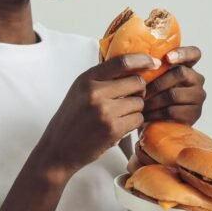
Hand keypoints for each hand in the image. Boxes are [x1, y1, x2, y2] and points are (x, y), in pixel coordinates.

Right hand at [35, 53, 158, 179]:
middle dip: (139, 91)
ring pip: (139, 102)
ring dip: (135, 110)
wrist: (57, 150)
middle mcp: (95, 92)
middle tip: (130, 99)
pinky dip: (133, 124)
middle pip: (137, 82)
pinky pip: (138, 119)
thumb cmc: (71, 120)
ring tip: (119, 117)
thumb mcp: (80, 92)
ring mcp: (105, 111)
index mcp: (87, 79)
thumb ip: (102, 79)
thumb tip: (133, 68)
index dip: (142, 60)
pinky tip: (120, 127)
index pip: (122, 62)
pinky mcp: (113, 129)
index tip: (154, 62)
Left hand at [142, 46, 206, 124]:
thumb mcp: (153, 79)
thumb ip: (152, 68)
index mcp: (188, 66)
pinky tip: (146, 116)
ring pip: (174, 94)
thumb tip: (138, 60)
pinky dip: (155, 113)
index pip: (194, 53)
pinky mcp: (194, 114)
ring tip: (140, 104)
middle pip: (181, 73)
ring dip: (153, 100)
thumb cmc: (153, 96)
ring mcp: (198, 97)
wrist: (157, 123)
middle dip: (157, 82)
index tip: (167, 58)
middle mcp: (197, 80)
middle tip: (141, 91)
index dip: (183, 53)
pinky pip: (172, 111)